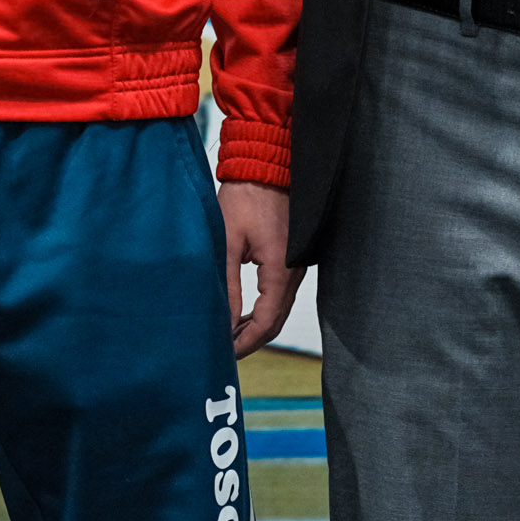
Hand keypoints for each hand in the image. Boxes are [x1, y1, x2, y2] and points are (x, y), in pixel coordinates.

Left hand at [221, 180, 296, 355]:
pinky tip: (243, 315)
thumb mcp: (227, 243)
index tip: (226, 355)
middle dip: (251, 339)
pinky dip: (263, 309)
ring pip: (279, 308)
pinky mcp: (291, 257)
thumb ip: (227, 286)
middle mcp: (295, 271)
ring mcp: (296, 265)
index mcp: (281, 270)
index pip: (268, 321)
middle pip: (276, 320)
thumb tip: (223, 323)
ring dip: (256, 325)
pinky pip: (280, 293)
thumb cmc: (244, 198)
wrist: (265, 165)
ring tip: (229, 337)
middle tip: (225, 353)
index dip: (247, 342)